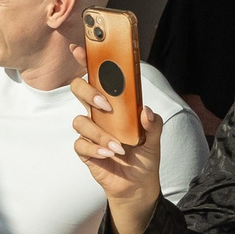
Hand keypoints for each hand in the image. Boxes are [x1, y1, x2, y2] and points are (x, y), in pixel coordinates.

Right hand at [68, 43, 165, 224]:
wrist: (138, 184)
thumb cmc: (144, 155)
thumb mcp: (155, 136)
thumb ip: (152, 122)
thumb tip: (145, 111)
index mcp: (114, 103)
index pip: (97, 76)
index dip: (86, 61)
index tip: (80, 49)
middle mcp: (98, 113)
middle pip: (78, 89)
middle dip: (88, 92)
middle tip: (105, 105)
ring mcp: (90, 131)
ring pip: (80, 121)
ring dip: (99, 133)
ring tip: (118, 146)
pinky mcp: (85, 150)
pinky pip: (81, 144)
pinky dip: (96, 148)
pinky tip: (110, 155)